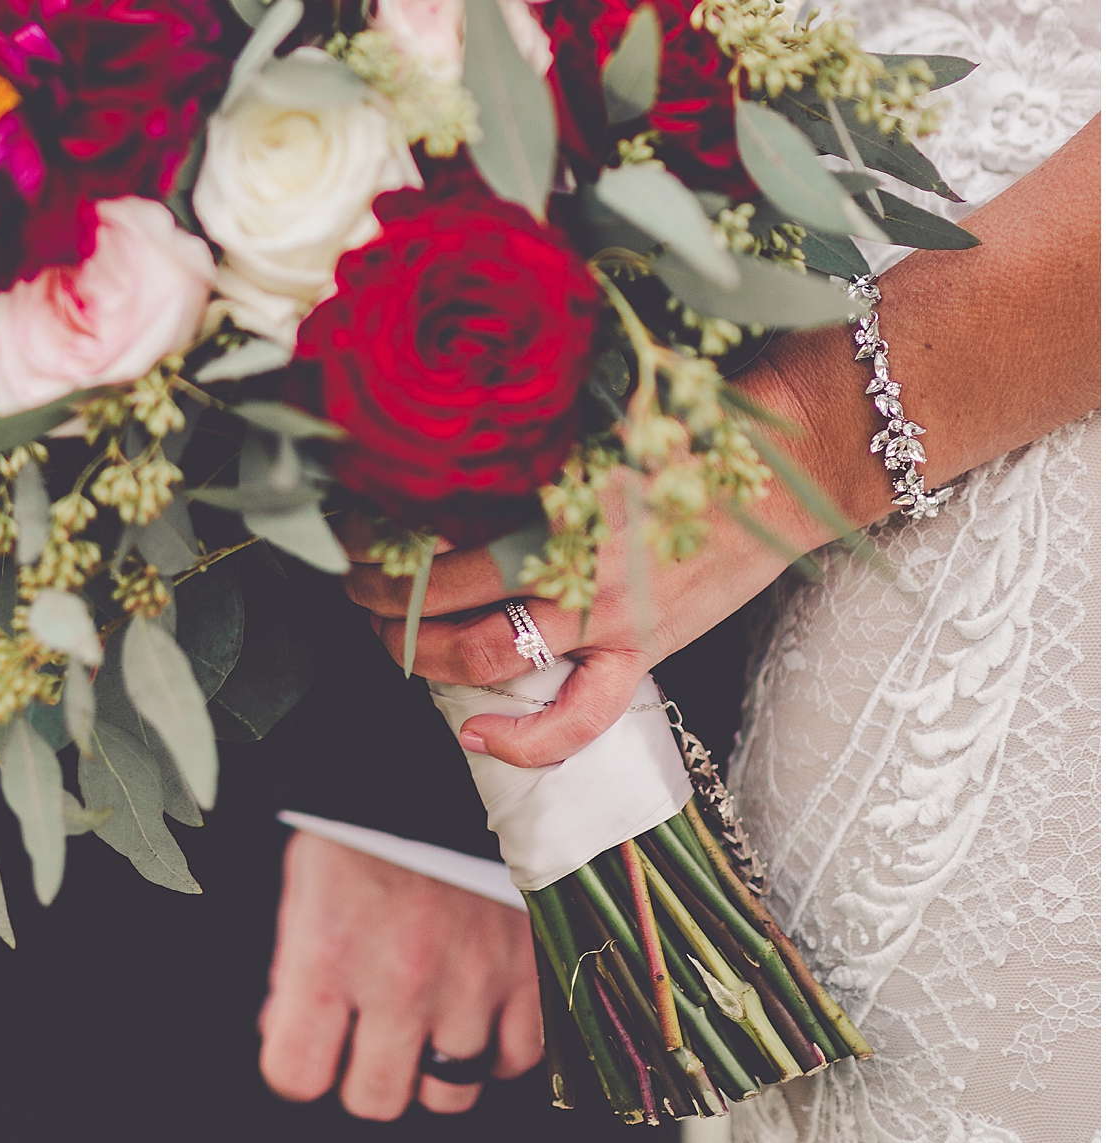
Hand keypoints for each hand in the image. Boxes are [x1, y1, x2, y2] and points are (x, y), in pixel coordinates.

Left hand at [258, 834, 541, 1117]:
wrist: (456, 750)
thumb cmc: (369, 808)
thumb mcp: (308, 871)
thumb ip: (293, 959)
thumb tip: (285, 1029)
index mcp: (327, 952)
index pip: (293, 1073)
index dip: (298, 1060)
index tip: (311, 1037)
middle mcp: (397, 981)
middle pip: (374, 1099)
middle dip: (367, 1072)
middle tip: (374, 1029)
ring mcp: (471, 982)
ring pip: (449, 1092)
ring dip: (435, 1064)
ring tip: (430, 1013)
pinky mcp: (529, 972)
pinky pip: (515, 1059)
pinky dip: (498, 1045)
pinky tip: (480, 1004)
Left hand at [342, 336, 876, 769]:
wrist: (792, 462)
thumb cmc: (697, 418)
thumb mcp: (602, 403)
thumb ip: (535, 420)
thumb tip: (460, 403)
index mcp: (554, 493)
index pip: (437, 533)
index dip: (380, 543)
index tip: (350, 532)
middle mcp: (570, 560)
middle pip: (443, 602)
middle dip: (384, 603)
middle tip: (355, 592)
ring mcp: (608, 617)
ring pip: (485, 658)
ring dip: (422, 657)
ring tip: (388, 643)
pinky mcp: (645, 652)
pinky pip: (579, 719)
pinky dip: (524, 740)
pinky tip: (474, 736)